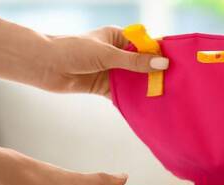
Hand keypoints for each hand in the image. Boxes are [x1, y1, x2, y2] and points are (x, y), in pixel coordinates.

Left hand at [42, 26, 168, 95]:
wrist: (45, 66)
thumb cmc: (74, 51)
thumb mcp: (108, 55)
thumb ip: (135, 62)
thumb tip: (162, 64)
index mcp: (118, 38)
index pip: (145, 44)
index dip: (160, 54)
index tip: (178, 64)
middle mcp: (117, 54)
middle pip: (142, 65)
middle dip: (156, 74)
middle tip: (177, 84)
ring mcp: (112, 71)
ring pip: (134, 81)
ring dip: (146, 88)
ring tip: (166, 97)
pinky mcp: (105, 87)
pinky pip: (124, 95)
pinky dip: (133, 100)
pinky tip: (147, 107)